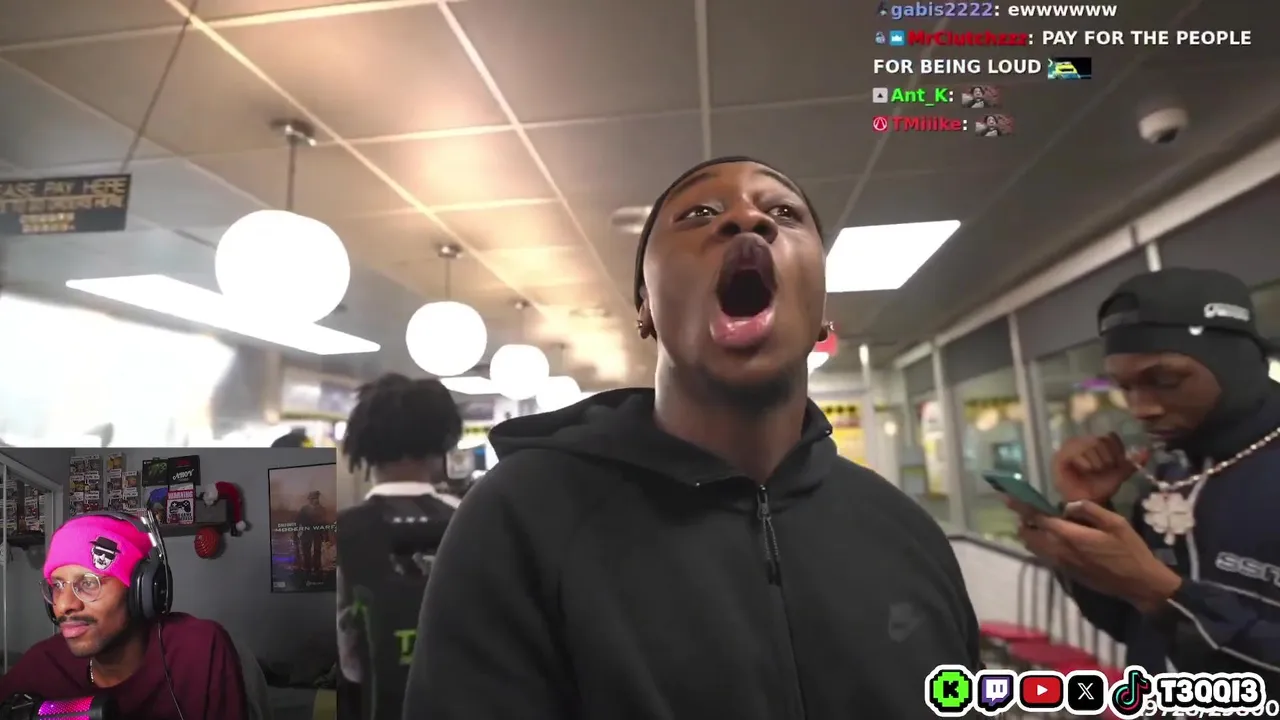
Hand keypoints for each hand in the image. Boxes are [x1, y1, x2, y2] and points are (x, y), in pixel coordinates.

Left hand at [1030, 501, 1181, 612]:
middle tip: (1024, 511)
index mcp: (1071, 536)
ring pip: (1034, 549)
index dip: (1023, 508)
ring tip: (1033, 523)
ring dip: (1029, 535)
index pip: (1039, 519)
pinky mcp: (1067, 573)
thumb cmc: (1130, 550)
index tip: (1009, 499)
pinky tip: (1048, 539)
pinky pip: (1044, 557)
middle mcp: (1060, 551)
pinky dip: (1039, 547)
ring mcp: (1062, 565)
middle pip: (1029, 536)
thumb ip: (1089, 510)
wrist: (1139, 584)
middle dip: (1023, 522)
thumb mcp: (1116, 523)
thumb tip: (1067, 505)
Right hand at [1052, 433, 1146, 504]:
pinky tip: (1084, 471)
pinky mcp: (1060, 456)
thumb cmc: (1101, 486)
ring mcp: (1069, 447)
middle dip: (1106, 458)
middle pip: (1100, 440)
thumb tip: (1147, 451)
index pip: (1110, 438)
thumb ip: (1132, 462)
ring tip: (1093, 472)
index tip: (1114, 465)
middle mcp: (1082, 441)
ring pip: (1089, 445)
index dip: (1115, 452)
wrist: (1087, 502)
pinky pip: (1076, 453)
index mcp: (1097, 442)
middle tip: (1103, 470)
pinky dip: (1084, 463)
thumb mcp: (1120, 474)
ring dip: (1096, 462)